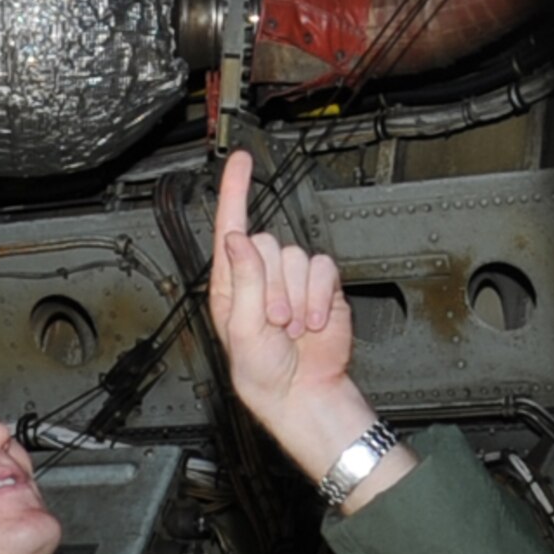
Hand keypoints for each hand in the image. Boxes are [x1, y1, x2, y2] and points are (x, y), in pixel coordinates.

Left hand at [208, 148, 352, 423]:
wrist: (302, 392)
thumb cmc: (262, 373)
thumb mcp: (241, 329)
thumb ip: (243, 280)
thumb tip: (238, 238)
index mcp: (230, 286)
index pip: (230, 229)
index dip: (235, 193)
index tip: (240, 161)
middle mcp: (259, 278)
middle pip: (268, 243)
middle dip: (273, 283)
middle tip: (274, 321)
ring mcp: (291, 281)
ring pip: (297, 256)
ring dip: (297, 296)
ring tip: (291, 328)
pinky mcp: (321, 287)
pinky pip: (323, 268)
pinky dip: (320, 296)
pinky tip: (313, 322)